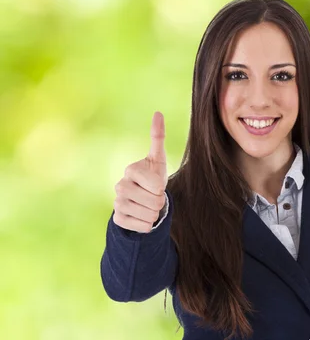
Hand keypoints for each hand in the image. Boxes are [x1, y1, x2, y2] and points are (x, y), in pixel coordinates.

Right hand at [112, 111, 167, 232]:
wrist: (142, 199)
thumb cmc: (152, 177)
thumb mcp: (158, 159)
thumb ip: (157, 137)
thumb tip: (158, 113)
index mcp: (131, 170)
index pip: (157, 186)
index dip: (162, 188)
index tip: (156, 184)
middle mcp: (120, 185)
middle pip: (155, 202)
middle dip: (160, 202)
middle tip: (153, 196)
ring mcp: (116, 203)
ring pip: (149, 215)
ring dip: (154, 213)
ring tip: (148, 205)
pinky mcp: (117, 219)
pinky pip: (142, 226)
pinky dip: (147, 225)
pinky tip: (141, 216)